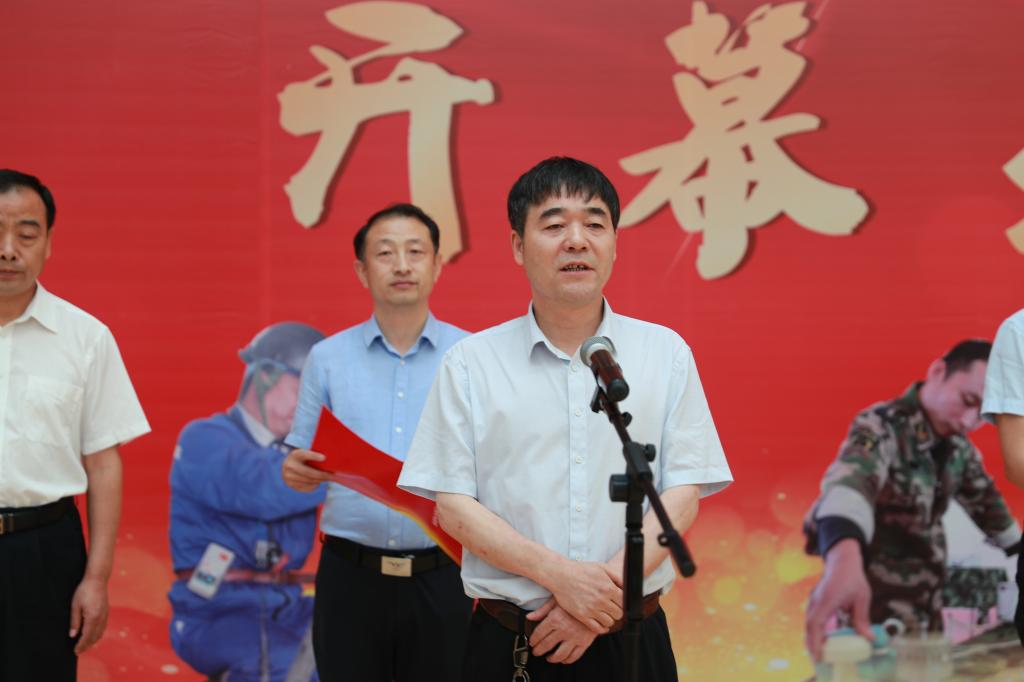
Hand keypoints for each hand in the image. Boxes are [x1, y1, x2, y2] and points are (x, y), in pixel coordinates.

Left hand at [69, 575, 108, 653]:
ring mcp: (105, 615)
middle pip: (94, 637)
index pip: (86, 636)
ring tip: (85, 645)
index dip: (81, 645)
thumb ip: (75, 621)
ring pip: (100, 633)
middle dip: (87, 645)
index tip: (75, 651)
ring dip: (93, 641)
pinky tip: (94, 635)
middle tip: (79, 651)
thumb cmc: (84, 591)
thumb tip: (72, 635)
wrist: (97, 579)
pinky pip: (103, 627)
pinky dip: (98, 634)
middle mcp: (101, 618)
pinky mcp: (107, 612)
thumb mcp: (75, 606)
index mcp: (92, 617)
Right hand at [282, 449, 331, 491]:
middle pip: (308, 472)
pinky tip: (317, 482)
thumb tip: (330, 462)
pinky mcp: (290, 484)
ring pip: (308, 481)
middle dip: (322, 475)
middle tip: (332, 476)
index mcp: (295, 454)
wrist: (289, 464)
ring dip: (319, 480)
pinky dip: (314, 486)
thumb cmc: (304, 458)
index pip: (305, 454)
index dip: (314, 456)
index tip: (324, 458)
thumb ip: (315, 456)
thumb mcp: (307, 453)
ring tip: (327, 478)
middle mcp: (289, 465)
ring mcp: (288, 476)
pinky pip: (306, 488)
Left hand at [526, 598, 597, 663]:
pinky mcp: (584, 642)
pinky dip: (567, 660)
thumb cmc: (576, 598)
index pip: (539, 634)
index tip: (532, 642)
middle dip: (538, 650)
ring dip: (552, 658)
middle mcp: (564, 630)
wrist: (595, 601)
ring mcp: (575, 637)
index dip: (533, 640)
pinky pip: (574, 656)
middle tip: (536, 652)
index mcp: (555, 619)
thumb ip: (542, 610)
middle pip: (546, 645)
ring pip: (560, 655)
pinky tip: (563, 659)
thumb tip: (529, 617)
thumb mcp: (556, 600)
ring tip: (549, 658)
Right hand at [548, 560, 621, 633]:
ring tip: (605, 612)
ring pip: (609, 622)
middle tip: (612, 606)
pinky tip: (600, 621)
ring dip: (609, 618)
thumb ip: (618, 577)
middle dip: (617, 610)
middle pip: (619, 614)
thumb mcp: (602, 568)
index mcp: (608, 588)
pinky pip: (597, 628)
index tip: (619, 601)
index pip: (625, 602)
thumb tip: (628, 586)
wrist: (561, 575)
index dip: (623, 602)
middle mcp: (601, 600)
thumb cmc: (581, 570)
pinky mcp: (582, 616)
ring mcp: (591, 609)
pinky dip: (601, 627)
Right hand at [805, 539, 873, 660]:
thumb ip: (862, 618)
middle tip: (819, 659)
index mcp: (827, 599)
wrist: (842, 560)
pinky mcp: (815, 601)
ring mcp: (813, 600)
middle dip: (811, 643)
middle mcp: (816, 600)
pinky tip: (823, 639)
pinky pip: (812, 618)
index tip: (818, 654)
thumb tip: (869, 639)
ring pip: (808, 622)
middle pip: (808, 625)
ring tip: (820, 653)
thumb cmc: (853, 577)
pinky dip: (815, 630)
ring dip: (812, 637)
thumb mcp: (862, 597)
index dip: (815, 640)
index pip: (816, 622)